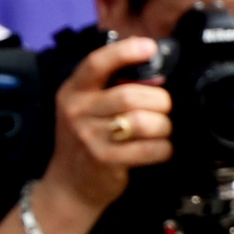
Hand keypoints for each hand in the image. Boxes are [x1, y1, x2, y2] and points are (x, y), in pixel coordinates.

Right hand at [43, 37, 173, 227]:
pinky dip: (163, 148)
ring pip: (142, 121)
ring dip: (163, 126)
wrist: (69, 186)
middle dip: (159, 101)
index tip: (149, 47)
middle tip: (164, 108)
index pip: (97, 63)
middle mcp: (77, 111)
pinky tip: (160, 149)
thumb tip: (157, 75)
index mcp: (73, 91)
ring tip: (162, 130)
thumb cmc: (86, 141)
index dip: (125, 52)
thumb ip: (114, 88)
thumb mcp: (88, 108)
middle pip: (130, 95)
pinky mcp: (104, 160)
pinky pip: (148, 149)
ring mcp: (89, 136)